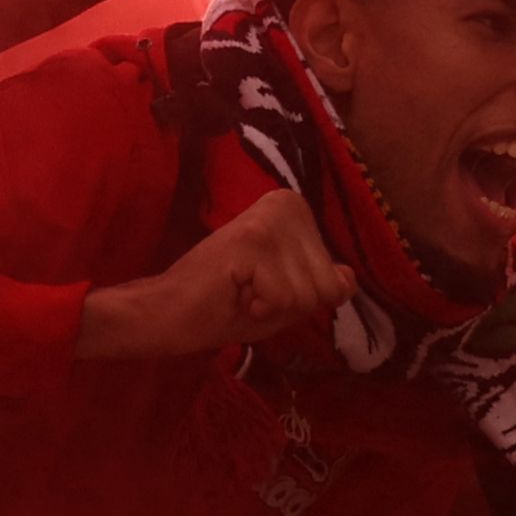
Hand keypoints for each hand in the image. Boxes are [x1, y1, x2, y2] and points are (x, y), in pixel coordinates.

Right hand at [80, 195, 354, 359]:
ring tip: (240, 290)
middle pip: (325, 286)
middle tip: (249, 291)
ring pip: (308, 295)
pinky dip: (260, 309)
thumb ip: (321, 285)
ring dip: (273, 307)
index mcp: (295, 209)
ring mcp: (270, 220)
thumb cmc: (224, 305)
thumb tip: (348, 279)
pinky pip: (285, 299)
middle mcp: (288, 203)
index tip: (262, 288)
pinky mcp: (253, 240)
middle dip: (288, 304)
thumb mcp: (287, 297)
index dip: (298, 299)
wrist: (167, 312)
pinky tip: (232, 292)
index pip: (336, 279)